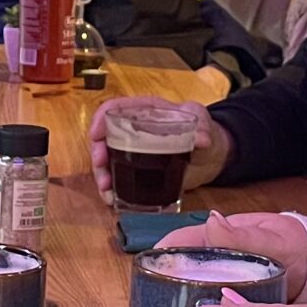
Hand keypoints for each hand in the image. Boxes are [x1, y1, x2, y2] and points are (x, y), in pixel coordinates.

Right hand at [89, 96, 230, 205]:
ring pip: (107, 160)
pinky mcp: (137, 171)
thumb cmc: (202, 131)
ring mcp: (133, 151)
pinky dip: (111, 188)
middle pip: (105, 137)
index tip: (96, 134)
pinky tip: (112, 199)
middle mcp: (133, 129)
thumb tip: (202, 140)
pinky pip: (118, 177)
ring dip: (101, 174)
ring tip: (106, 189)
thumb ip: (203, 128)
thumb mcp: (203, 123)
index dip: (101, 119)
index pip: (115, 108)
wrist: (210, 156)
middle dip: (97, 153)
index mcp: (145, 111)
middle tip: (101, 167)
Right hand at [157, 209, 306, 299]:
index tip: (148, 273)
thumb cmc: (297, 246)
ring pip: (194, 295)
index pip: (178, 243)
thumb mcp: (272, 239)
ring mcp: (223, 284)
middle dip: (166, 288)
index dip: (160, 256)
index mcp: (217, 239)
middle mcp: (215, 262)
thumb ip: (243, 235)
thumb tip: (212, 222)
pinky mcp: (234, 304)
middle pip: (180, 273)